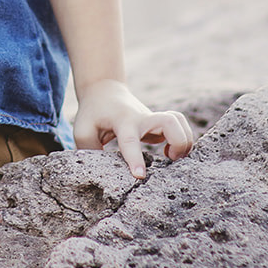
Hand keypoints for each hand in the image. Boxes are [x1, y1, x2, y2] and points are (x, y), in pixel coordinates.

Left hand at [73, 79, 194, 178]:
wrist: (105, 91)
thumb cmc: (93, 114)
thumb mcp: (83, 130)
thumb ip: (90, 151)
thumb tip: (103, 173)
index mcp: (122, 121)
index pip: (130, 139)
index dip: (135, 158)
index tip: (140, 176)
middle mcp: (142, 118)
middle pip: (169, 122)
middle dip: (178, 142)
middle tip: (171, 159)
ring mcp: (153, 119)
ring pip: (180, 122)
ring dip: (184, 141)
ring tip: (173, 158)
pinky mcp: (160, 124)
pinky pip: (180, 128)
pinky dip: (183, 141)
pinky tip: (170, 154)